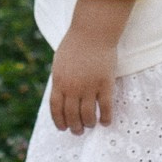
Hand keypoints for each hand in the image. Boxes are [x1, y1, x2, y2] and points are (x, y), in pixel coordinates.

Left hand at [48, 19, 117, 134]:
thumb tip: (60, 98)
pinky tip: (105, 121)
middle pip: (71, 116)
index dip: (59, 122)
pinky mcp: (105, 84)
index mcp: (59, 81)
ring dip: (89, 124)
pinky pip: (105, 108)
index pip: (56, 109)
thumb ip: (60, 80)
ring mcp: (89, 86)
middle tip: (79, 131)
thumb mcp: (60, 62)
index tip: (63, 128)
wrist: (93, 30)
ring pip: (88, 116)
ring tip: (91, 125)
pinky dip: (105, 118)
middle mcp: (72, 87)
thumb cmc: (76, 44)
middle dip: (75, 127)